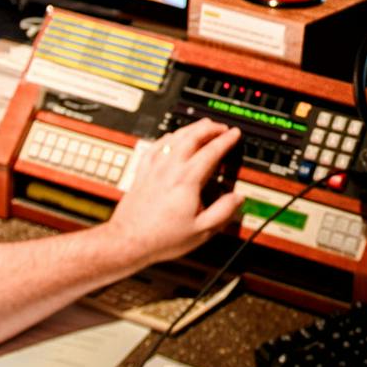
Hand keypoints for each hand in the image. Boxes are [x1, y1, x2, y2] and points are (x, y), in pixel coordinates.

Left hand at [100, 119, 243, 270]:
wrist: (128, 240)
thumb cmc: (161, 238)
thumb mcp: (201, 230)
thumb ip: (223, 212)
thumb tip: (237, 198)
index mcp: (187, 181)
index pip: (211, 151)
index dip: (225, 140)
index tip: (234, 134)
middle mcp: (170, 170)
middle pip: (191, 137)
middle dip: (209, 128)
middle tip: (221, 127)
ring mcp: (154, 169)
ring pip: (173, 138)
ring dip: (190, 129)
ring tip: (201, 126)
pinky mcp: (142, 173)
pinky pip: (154, 147)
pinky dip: (166, 138)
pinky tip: (170, 137)